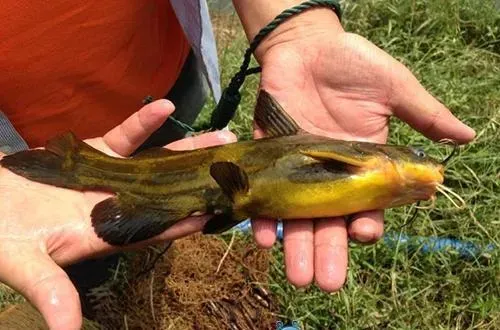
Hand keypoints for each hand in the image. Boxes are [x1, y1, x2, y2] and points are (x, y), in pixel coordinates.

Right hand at [0, 100, 235, 329]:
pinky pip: (125, 138)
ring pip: (156, 163)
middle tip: (237, 171)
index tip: (215, 212)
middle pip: (167, 194)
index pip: (153, 229)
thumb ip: (50, 291)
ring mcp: (108, 178)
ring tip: (222, 139)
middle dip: (200, 182)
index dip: (183, 222)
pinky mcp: (94, 154)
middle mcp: (115, 206)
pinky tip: (168, 108)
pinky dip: (144, 124)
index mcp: (104, 233)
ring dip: (187, 151)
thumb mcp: (22, 263)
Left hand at [249, 9, 474, 290]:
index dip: (367, 223)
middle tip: (325, 282)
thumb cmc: (353, 64)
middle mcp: (330, 174)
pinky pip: (263, 190)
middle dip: (329, 252)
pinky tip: (263, 236)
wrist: (306, 45)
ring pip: (297, 215)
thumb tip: (465, 137)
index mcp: (363, 164)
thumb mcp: (394, 87)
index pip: (367, 205)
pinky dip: (262, 213)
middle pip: (330, 221)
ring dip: (296, 245)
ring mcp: (297, 168)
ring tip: (297, 275)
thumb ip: (424, 113)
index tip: (366, 234)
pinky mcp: (268, 155)